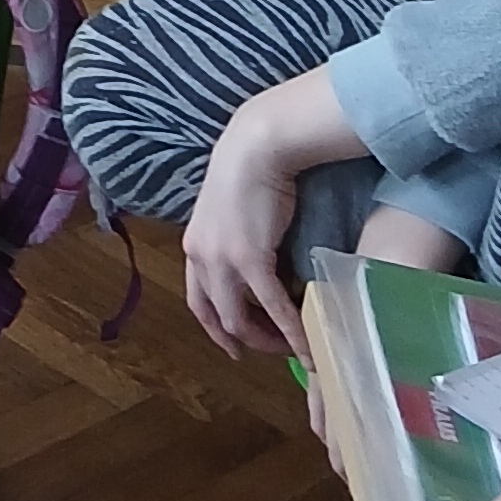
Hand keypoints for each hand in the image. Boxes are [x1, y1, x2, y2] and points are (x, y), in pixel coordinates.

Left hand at [183, 91, 309, 358]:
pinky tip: (305, 345)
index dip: (216, 328)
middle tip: (275, 351)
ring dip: (267, 341)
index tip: (235, 347)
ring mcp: (222, 260)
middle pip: (219, 316)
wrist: (256, 148)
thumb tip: (261, 271)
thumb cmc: (249, 173)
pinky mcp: (250, 259)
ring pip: (240, 319)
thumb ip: (236, 245)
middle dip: (247, 340)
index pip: (198, 301)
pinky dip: (288, 329)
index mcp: (195, 248)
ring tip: (294, 350)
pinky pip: (271, 305)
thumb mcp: (231, 215)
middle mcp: (201, 258)